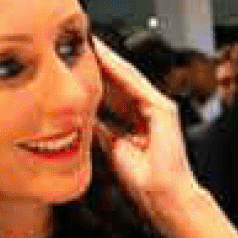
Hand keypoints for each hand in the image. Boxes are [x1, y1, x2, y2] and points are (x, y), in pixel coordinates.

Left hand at [91, 37, 215, 237]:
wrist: (162, 195)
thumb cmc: (143, 180)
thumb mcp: (112, 146)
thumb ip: (102, 127)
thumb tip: (83, 114)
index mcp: (139, 120)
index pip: (113, 92)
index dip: (95, 75)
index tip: (74, 62)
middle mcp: (151, 110)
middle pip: (120, 80)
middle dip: (100, 62)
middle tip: (77, 42)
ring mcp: (159, 108)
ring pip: (127, 77)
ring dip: (107, 59)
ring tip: (87, 42)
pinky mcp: (163, 109)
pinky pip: (136, 85)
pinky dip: (118, 70)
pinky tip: (102, 57)